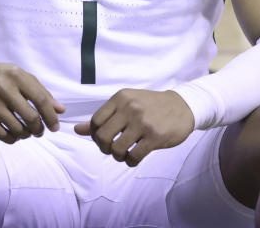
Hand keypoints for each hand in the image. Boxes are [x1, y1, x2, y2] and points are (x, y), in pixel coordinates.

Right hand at [0, 58, 64, 142]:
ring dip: (26, 134)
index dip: (51, 116)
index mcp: (16, 75)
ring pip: (17, 129)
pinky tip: (15, 134)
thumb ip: (41, 92)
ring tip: (27, 131)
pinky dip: (13, 139)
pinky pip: (3, 136)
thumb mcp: (20, 77)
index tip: (55, 127)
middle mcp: (3, 88)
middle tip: (39, 131)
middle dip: (39, 129)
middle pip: (31, 118)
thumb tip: (61, 110)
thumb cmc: (0, 77)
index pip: (41, 99)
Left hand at [74, 89, 193, 166]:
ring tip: (124, 154)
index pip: (95, 121)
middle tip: (112, 149)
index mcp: (121, 98)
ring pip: (117, 149)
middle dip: (104, 148)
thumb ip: (104, 117)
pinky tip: (134, 158)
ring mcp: (143, 122)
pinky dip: (130, 162)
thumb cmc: (150, 106)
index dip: (95, 135)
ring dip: (118, 156)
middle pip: (103, 137)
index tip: (104, 139)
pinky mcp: (155, 136)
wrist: (182, 106)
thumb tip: (77, 130)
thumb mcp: (126, 104)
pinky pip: (134, 157)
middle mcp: (130, 108)